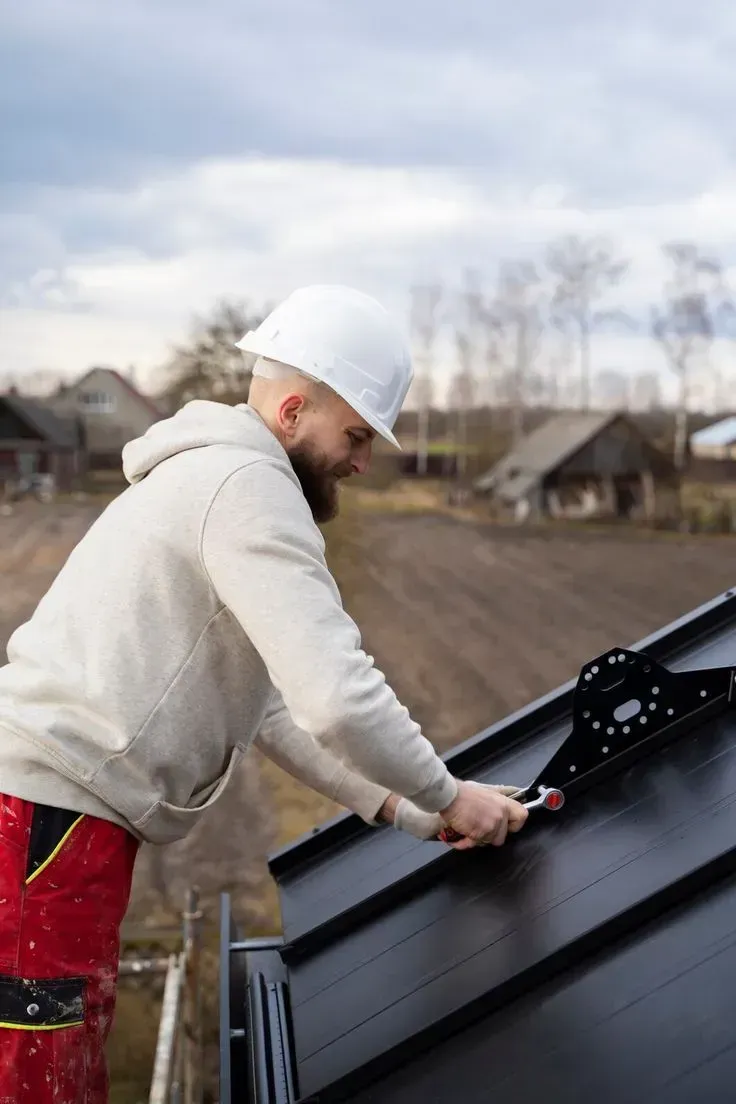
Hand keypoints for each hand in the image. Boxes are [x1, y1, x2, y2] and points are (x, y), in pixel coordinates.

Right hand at [388, 783, 525, 841]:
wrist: (449, 796)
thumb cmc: (462, 792)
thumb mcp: (484, 790)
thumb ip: (496, 799)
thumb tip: (505, 800)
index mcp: (503, 802)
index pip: (522, 817)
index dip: (514, 825)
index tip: (508, 826)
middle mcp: (500, 814)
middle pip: (502, 836)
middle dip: (489, 835)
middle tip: (478, 827)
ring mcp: (492, 824)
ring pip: (488, 842)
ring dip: (476, 838)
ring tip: (466, 829)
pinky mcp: (481, 833)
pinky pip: (474, 845)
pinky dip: (464, 843)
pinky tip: (458, 836)